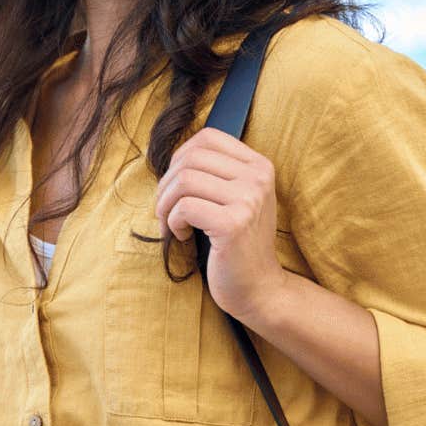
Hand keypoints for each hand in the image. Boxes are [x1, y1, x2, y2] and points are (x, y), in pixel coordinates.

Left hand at [155, 127, 288, 324]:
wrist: (259, 288)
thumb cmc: (237, 244)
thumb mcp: (237, 199)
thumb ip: (216, 173)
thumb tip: (174, 155)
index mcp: (260, 166)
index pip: (207, 137)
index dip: (180, 157)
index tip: (176, 185)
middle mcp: (258, 178)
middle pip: (191, 158)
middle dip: (167, 184)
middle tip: (166, 210)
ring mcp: (248, 200)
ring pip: (184, 180)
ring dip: (165, 204)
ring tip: (172, 224)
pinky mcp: (233, 224)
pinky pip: (184, 208)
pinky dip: (172, 222)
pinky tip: (182, 236)